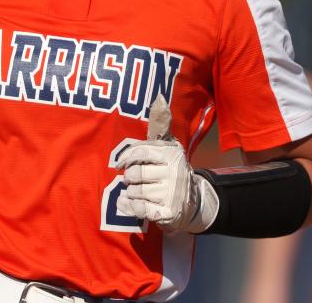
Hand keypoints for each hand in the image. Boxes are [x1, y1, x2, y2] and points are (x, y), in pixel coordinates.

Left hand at [115, 93, 217, 232]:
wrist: (191, 203)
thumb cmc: (171, 170)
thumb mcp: (168, 147)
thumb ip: (160, 125)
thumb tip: (159, 97)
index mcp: (172, 153)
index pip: (141, 151)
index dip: (126, 157)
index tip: (120, 164)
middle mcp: (175, 172)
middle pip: (136, 173)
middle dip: (129, 178)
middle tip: (133, 180)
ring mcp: (172, 194)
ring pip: (136, 191)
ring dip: (130, 192)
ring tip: (136, 191)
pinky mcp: (168, 213)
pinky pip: (139, 208)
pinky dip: (129, 206)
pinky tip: (128, 203)